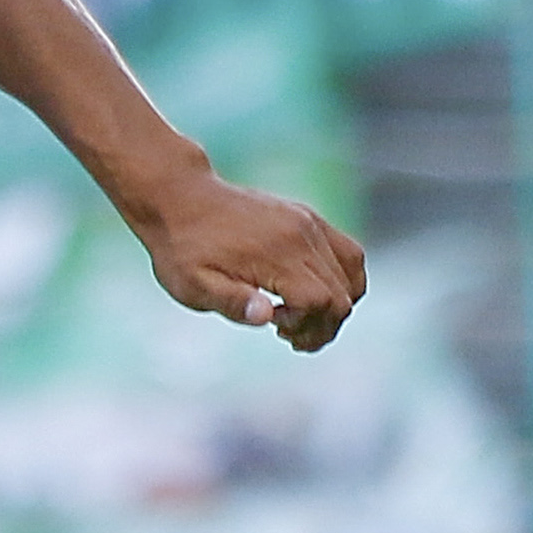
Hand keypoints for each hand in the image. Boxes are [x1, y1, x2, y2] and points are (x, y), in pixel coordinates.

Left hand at [130, 169, 367, 351]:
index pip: (320, 301)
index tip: (274, 328)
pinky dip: (341, 280)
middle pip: (341, 294)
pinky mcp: (308, 217)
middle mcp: (303, 235)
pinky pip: (347, 252)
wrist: (180, 198)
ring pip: (353, 274)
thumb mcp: (192, 284)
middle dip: (322, 326)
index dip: (305, 326)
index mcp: (276, 253)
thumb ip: (231, 302)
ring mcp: (309, 223)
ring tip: (298, 316)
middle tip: (285, 334)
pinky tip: (308, 292)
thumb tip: (266, 318)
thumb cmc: (182, 248)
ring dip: (335, 305)